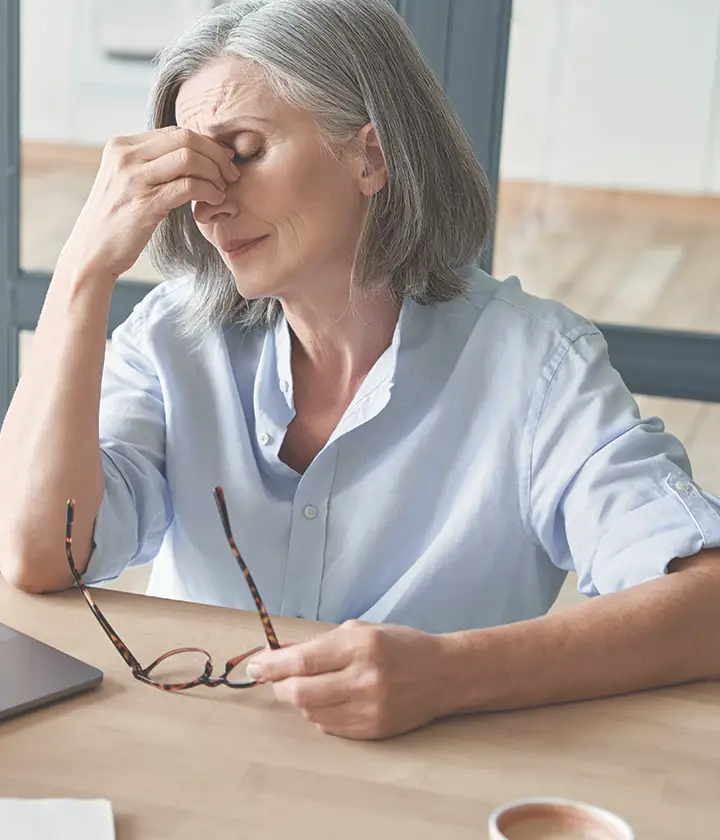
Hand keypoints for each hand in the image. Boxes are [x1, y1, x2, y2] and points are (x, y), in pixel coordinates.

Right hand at [59, 126, 239, 281]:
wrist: (92, 252)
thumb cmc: (116, 220)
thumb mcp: (128, 182)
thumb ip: (152, 164)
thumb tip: (191, 153)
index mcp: (121, 145)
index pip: (174, 132)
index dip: (205, 143)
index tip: (222, 160)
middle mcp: (125, 156)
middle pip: (185, 138)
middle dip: (215, 154)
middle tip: (230, 173)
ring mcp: (133, 179)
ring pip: (189, 158)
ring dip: (215, 173)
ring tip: (222, 189)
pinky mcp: (145, 203)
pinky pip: (188, 186)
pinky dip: (209, 191)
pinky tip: (214, 200)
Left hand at [246, 620, 453, 739]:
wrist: (444, 674)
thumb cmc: (400, 645)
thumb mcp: (361, 631)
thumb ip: (320, 644)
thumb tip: (280, 655)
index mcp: (361, 646)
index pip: (304, 660)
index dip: (273, 665)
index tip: (255, 666)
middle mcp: (365, 679)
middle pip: (301, 693)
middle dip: (281, 687)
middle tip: (278, 679)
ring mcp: (370, 709)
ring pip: (312, 712)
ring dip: (301, 700)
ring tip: (310, 686)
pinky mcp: (374, 730)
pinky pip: (329, 727)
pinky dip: (320, 714)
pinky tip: (330, 700)